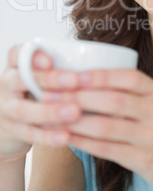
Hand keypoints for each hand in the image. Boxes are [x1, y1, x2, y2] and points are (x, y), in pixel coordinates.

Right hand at [0, 46, 83, 162]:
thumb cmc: (34, 92)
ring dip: (51, 111)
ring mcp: (6, 108)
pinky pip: (29, 133)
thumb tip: (104, 61)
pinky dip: (48, 136)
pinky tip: (66, 136)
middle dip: (49, 79)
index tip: (51, 60)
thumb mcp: (40, 77)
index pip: (17, 54)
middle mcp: (7, 84)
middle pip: (21, 79)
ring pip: (23, 109)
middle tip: (75, 81)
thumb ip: (60, 68)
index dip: (32, 56)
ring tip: (75, 112)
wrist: (8, 126)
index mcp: (16, 66)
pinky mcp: (12, 131)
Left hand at [49, 69, 152, 190]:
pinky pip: (108, 149)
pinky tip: (68, 138)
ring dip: (76, 120)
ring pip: (107, 125)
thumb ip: (132, 94)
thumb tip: (89, 83)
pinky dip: (85, 143)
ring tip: (52, 114)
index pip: (128, 77)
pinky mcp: (144, 160)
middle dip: (78, 95)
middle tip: (50, 92)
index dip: (99, 75)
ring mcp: (151, 137)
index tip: (73, 73)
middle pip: (113, 99)